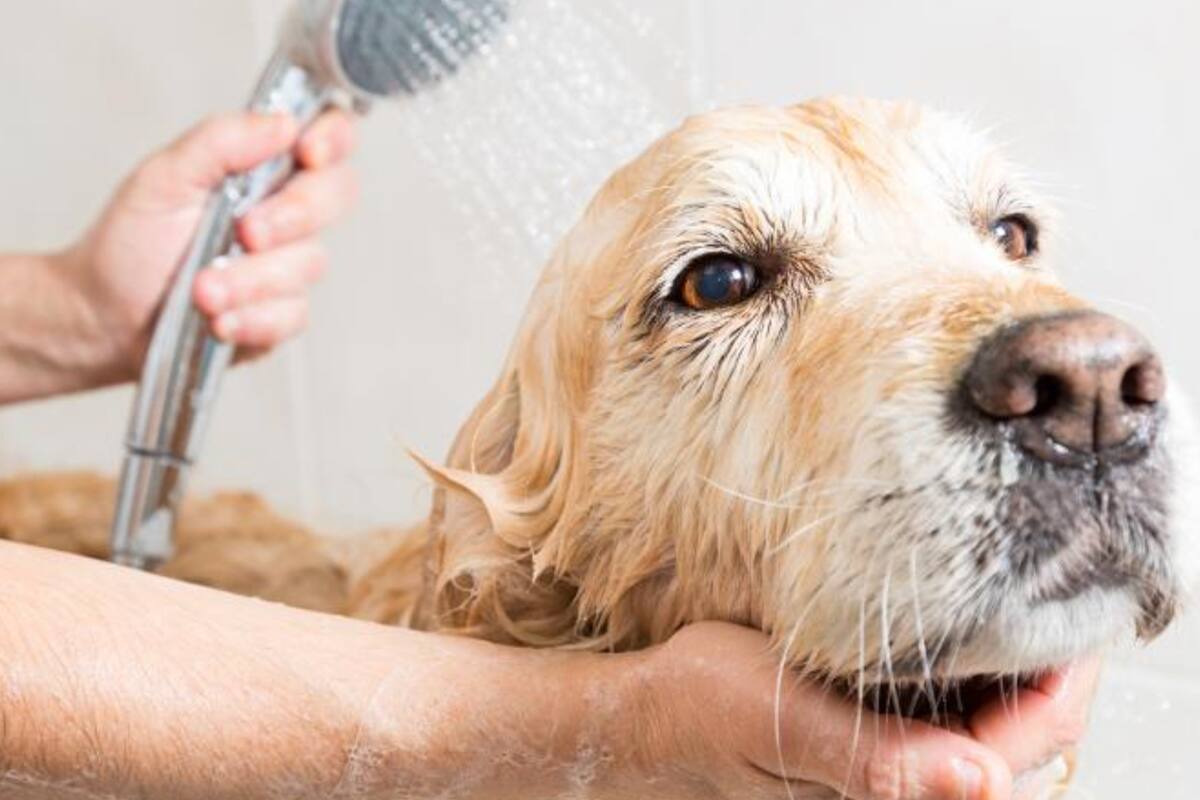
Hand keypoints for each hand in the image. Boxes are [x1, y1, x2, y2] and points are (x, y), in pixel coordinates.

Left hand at [60, 109, 356, 378]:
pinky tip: (218, 319)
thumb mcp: (163, 177)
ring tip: (201, 289)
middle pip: (337, 195)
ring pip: (309, 263)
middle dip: (293, 215)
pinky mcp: (282, 315)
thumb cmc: (134, 242)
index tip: (307, 152)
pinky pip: (293, 314)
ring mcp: (288, 265)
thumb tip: (282, 122)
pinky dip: (252, 318)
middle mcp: (287, 212)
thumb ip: (221, 142)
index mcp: (264, 167)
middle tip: (245, 231)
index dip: (333, 138)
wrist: (108, 314)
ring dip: (250, 279)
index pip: (328, 137)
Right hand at [608, 622, 1099, 799]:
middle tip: (1062, 577)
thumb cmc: (704, 711)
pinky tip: (972, 617)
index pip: (1027, 742)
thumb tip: (980, 784)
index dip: (1064, 674)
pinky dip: (980, 661)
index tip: (1079, 600)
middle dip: (1051, 662)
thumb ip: (877, 761)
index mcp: (894, 794)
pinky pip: (963, 709)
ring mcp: (902, 765)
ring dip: (1020, 661)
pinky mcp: (887, 740)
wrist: (654, 711)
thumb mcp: (783, 720)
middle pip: (1029, 734)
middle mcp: (910, 788)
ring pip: (1002, 720)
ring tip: (1027, 588)